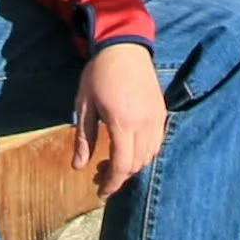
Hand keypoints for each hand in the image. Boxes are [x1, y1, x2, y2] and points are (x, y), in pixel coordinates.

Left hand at [70, 40, 167, 197]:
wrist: (124, 46)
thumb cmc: (99, 74)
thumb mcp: (84, 105)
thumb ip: (84, 139)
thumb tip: (78, 167)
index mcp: (123, 123)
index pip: (122, 165)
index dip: (112, 183)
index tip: (101, 192)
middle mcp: (144, 124)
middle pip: (138, 164)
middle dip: (120, 176)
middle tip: (100, 174)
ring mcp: (156, 118)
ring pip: (150, 155)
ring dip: (133, 165)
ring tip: (114, 162)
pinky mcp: (161, 112)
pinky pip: (157, 141)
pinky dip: (145, 152)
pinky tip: (129, 148)